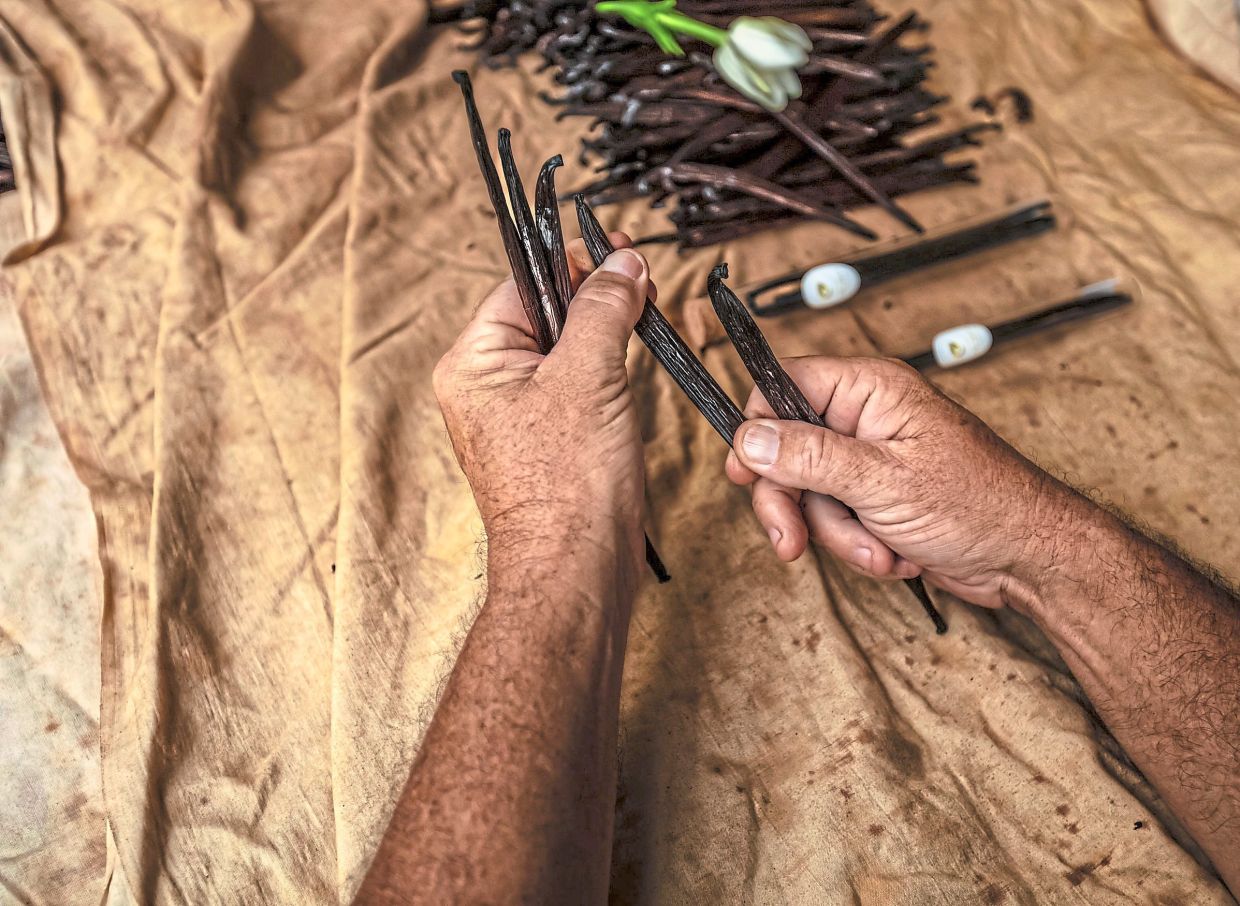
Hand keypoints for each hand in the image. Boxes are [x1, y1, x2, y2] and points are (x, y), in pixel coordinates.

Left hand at [434, 234, 651, 588]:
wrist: (575, 570)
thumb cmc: (567, 486)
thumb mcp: (588, 375)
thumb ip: (603, 310)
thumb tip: (623, 266)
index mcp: (473, 363)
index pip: (522, 285)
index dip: (573, 263)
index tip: (621, 250)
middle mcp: (486, 388)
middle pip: (545, 316)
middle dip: (595, 299)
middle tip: (643, 286)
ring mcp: (517, 418)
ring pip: (565, 352)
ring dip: (605, 336)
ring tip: (642, 323)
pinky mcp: (549, 444)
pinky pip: (576, 389)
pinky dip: (606, 373)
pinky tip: (631, 372)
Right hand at [726, 356, 1068, 608]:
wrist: (1028, 559)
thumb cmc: (978, 506)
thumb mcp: (880, 481)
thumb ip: (808, 458)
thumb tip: (750, 438)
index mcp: (869, 390)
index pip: (782, 387)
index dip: (757, 430)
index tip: (746, 473)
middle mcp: (866, 417)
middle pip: (786, 450)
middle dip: (794, 504)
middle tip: (792, 541)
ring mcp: (870, 459)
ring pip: (810, 494)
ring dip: (838, 533)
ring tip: (881, 549)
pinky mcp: (877, 497)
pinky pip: (837, 520)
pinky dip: (859, 545)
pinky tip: (894, 553)